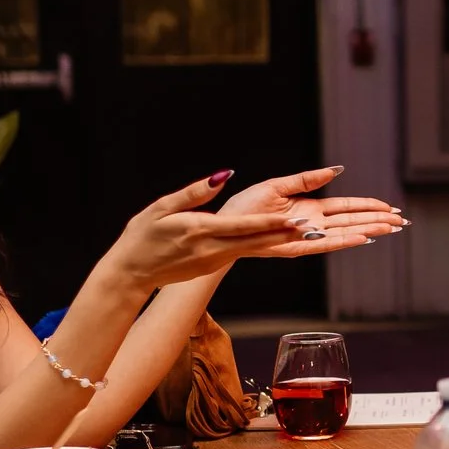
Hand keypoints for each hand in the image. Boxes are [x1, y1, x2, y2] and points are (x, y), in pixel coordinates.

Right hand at [96, 171, 341, 291]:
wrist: (130, 274)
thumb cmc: (142, 236)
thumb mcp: (162, 207)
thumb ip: (195, 192)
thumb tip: (224, 175)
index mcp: (202, 232)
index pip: (244, 226)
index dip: (271, 222)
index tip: (295, 218)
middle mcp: (214, 250)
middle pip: (258, 240)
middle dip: (288, 234)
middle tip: (318, 230)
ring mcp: (215, 261)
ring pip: (255, 247)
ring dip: (281, 240)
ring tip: (309, 233)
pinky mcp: (213, 266)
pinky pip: (243, 252)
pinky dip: (263, 245)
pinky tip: (280, 238)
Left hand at [219, 166, 408, 257]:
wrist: (224, 226)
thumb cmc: (245, 207)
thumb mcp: (278, 185)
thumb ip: (308, 179)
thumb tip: (336, 170)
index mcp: (309, 207)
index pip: (346, 207)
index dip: (369, 206)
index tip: (390, 207)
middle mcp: (312, 224)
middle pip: (352, 220)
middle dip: (378, 220)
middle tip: (402, 222)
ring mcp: (306, 237)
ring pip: (344, 233)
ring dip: (368, 231)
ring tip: (391, 229)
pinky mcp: (296, 247)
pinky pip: (324, 245)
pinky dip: (344, 241)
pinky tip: (362, 238)